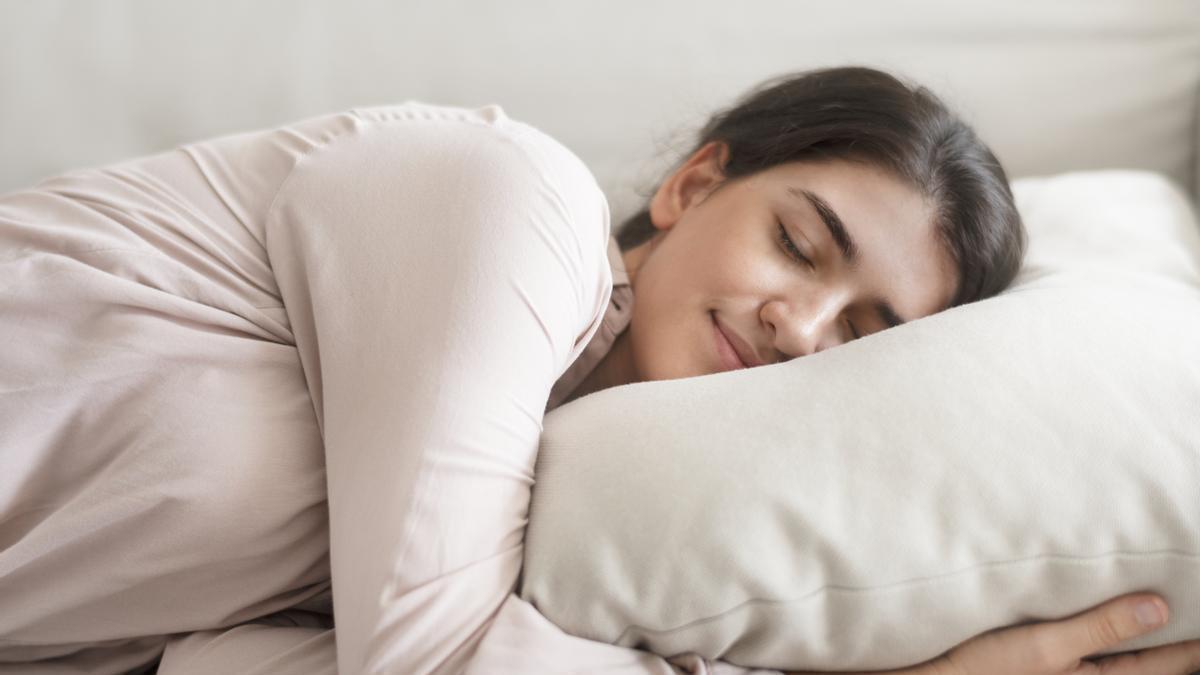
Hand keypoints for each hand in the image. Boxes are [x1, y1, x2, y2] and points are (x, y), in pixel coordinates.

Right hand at [786, 593, 1199, 674]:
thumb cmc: (979, 668)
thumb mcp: (1043, 647)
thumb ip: (1101, 627)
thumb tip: (1161, 608)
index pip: (1158, 662)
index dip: (1189, 644)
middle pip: (1140, 664)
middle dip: (1171, 643)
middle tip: (1195, 619)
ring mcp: (1057, 673)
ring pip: (1113, 658)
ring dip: (1135, 638)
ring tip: (1159, 615)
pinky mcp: (1035, 663)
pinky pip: (1084, 652)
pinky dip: (1101, 637)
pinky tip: (1097, 618)